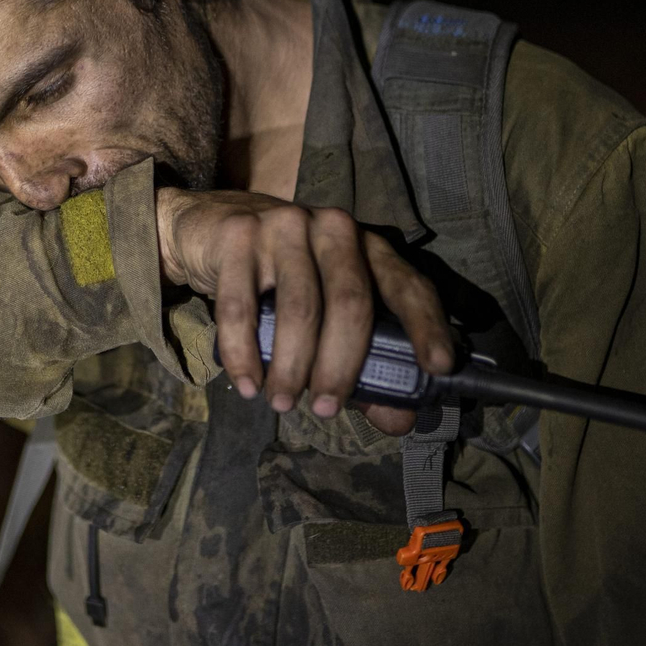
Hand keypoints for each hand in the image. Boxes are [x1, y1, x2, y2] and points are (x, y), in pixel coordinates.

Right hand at [156, 188, 454, 435]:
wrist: (207, 227)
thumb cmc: (279, 278)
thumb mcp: (324, 313)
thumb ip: (362, 365)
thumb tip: (397, 419)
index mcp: (367, 246)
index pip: (408, 284)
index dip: (427, 326)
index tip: (438, 367)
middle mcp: (333, 228)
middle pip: (350, 303)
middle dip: (341, 366)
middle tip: (325, 408)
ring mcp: (285, 226)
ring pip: (298, 309)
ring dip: (291, 368)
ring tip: (282, 403)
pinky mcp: (238, 235)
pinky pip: (242, 308)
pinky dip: (245, 354)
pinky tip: (248, 384)